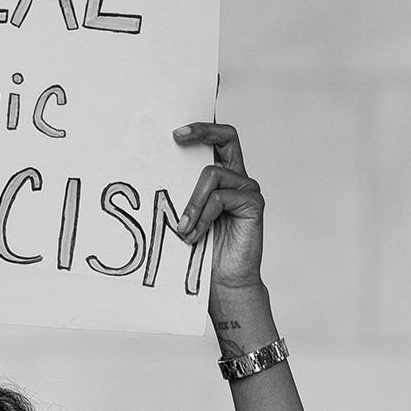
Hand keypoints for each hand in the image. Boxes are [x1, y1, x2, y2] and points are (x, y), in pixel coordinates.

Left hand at [172, 122, 264, 318]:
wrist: (223, 283)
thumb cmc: (202, 251)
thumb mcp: (186, 215)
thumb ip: (181, 191)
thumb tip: (156, 168)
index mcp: (222, 176)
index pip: (217, 140)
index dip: (201, 127)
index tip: (174, 131)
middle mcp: (237, 177)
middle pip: (227, 136)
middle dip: (201, 131)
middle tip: (176, 136)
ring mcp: (247, 189)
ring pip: (211, 174)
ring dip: (191, 202)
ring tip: (183, 230)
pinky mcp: (253, 203)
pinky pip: (220, 197)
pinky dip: (202, 216)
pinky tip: (195, 235)